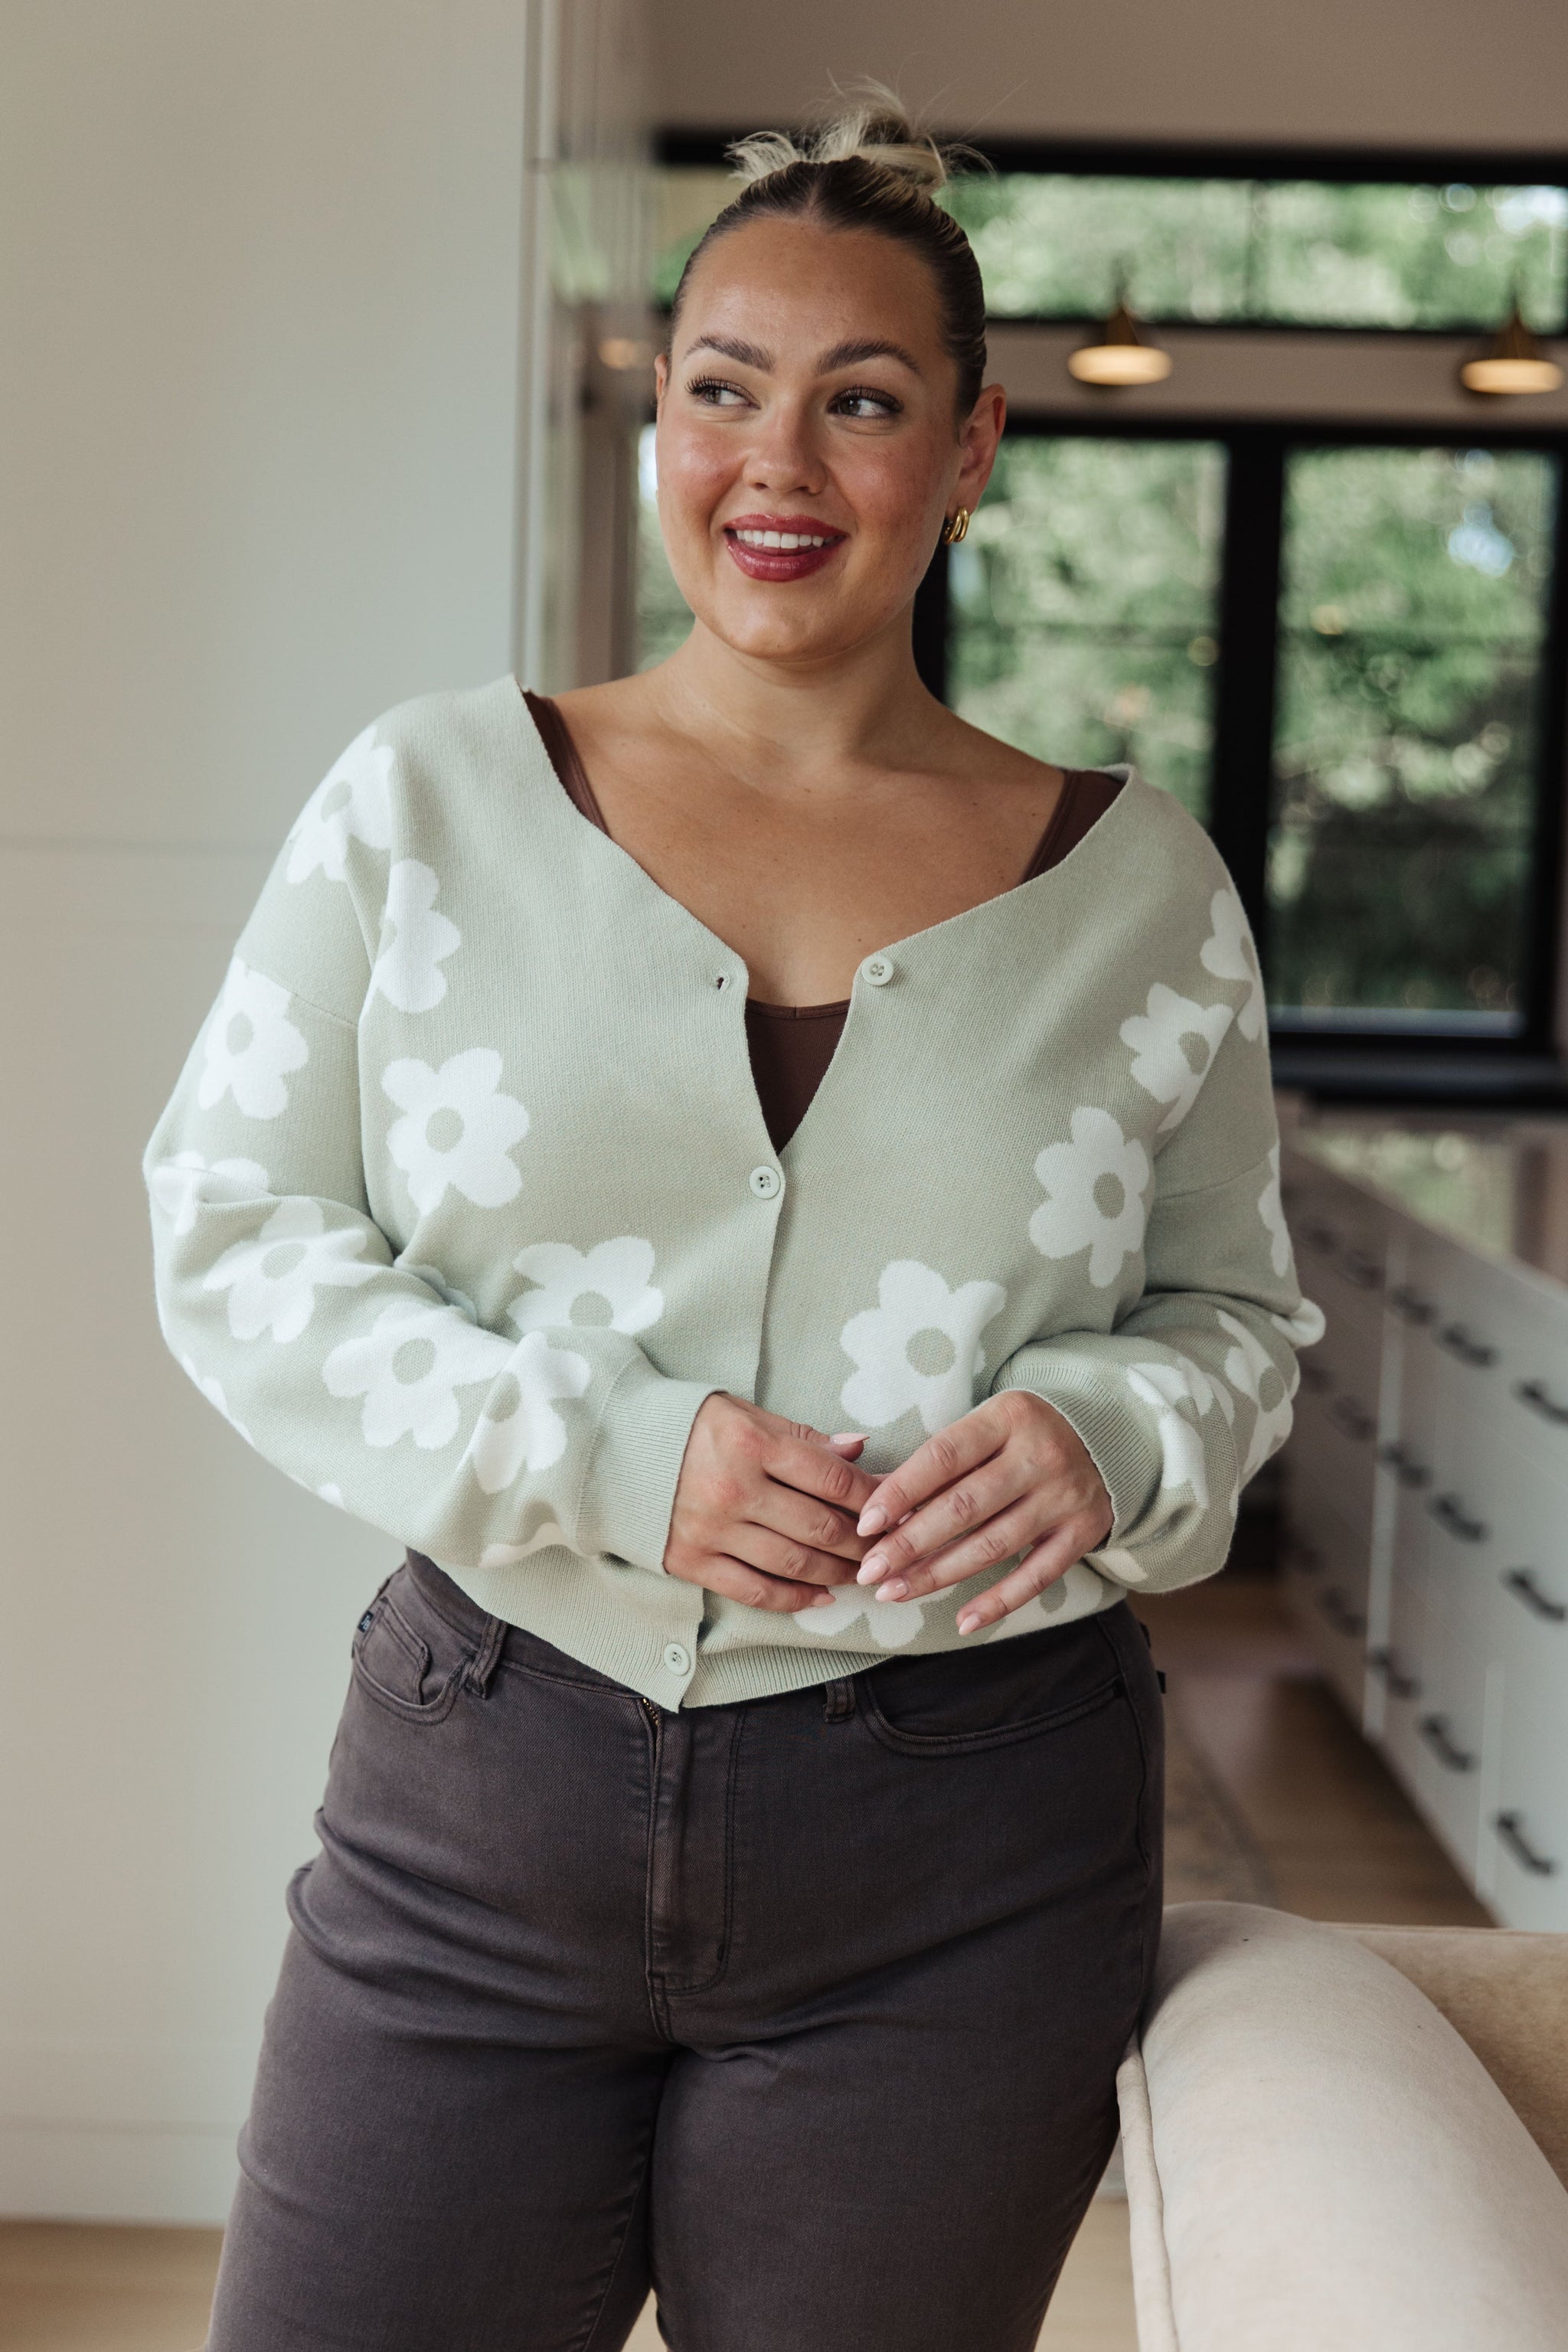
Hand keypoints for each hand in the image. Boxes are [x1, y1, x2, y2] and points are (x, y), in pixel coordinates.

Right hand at [664, 1393, 877, 1611]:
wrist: (612, 1447)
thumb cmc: (690, 1426)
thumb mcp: (746, 1414)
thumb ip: (803, 1437)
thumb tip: (860, 1448)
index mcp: (752, 1443)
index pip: (831, 1477)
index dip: (872, 1495)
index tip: (895, 1505)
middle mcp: (734, 1489)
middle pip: (819, 1525)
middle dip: (863, 1540)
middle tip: (889, 1546)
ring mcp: (711, 1529)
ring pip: (793, 1562)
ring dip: (837, 1571)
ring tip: (863, 1571)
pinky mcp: (691, 1560)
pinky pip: (753, 1590)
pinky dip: (793, 1598)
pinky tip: (821, 1596)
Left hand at [851, 1390, 1113, 1635]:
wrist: (1107, 1435)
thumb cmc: (1023, 1433)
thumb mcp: (989, 1424)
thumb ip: (944, 1460)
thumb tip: (880, 1510)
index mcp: (1008, 1416)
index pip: (944, 1456)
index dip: (900, 1492)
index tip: (865, 1524)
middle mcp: (1040, 1455)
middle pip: (964, 1507)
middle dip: (909, 1544)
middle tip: (870, 1571)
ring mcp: (1065, 1496)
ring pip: (992, 1546)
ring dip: (938, 1574)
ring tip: (895, 1593)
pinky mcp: (1084, 1531)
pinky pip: (1036, 1576)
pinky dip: (998, 1602)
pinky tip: (962, 1622)